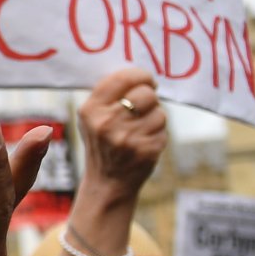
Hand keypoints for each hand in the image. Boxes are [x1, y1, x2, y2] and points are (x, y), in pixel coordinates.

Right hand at [76, 65, 164, 205]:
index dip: (140, 75)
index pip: (122, 78)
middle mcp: (107, 123)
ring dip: (155, 117)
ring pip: (159, 112)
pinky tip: (144, 142)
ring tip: (140, 128)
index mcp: (91, 110)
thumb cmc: (102, 143)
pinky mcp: (146, 151)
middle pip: (146, 93)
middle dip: (149, 97)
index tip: (146, 80)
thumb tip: (137, 73)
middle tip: (144, 105)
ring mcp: (127, 139)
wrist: (107, 183)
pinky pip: (163, 130)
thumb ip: (108, 95)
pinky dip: (158, 133)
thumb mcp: (91, 118)